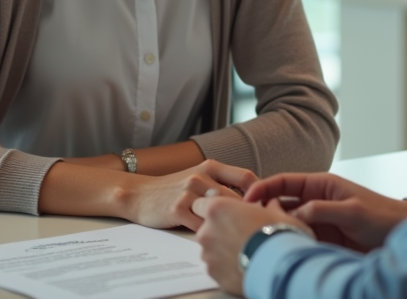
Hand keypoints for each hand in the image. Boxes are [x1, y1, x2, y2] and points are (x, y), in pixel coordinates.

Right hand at [124, 160, 257, 231]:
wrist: (140, 194)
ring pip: (221, 213)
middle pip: (237, 198)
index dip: (260, 194)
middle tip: (256, 228)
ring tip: (237, 236)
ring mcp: (189, 193)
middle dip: (248, 215)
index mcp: (210, 166)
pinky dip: (210, 234)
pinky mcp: (178, 210)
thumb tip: (254, 198)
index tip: (266, 209)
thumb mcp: (199, 176)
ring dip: (230, 226)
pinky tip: (214, 239)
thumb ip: (222, 182)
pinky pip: (202, 226)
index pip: (246, 177)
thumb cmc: (174, 188)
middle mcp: (201, 177)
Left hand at [192, 195, 310, 296]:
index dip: (212, 209)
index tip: (225, 213)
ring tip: (244, 252)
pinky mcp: (214, 274)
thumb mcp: (277, 213)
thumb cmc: (277, 234)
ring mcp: (208, 255)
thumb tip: (272, 204)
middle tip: (240, 234)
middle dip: (219, 230)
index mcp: (217, 209)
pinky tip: (243, 265)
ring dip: (222, 249)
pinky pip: (216, 267)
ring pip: (210, 249)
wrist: (279, 266)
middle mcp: (207, 231)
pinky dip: (226, 266)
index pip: (200, 204)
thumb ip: (268, 206)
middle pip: (206, 228)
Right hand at [244, 172, 406, 252]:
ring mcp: (319, 221)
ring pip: (289, 223)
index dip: (264, 188)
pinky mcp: (322, 239)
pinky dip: (291, 243)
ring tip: (267, 240)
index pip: (285, 182)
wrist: (403, 237)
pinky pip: (300, 239)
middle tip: (254, 225)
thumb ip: (322, 210)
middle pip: (282, 203)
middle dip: (266, 211)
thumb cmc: (383, 216)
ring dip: (279, 230)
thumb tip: (294, 214)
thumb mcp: (352, 211)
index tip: (247, 198)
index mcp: (322, 185)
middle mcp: (317, 201)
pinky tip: (285, 250)